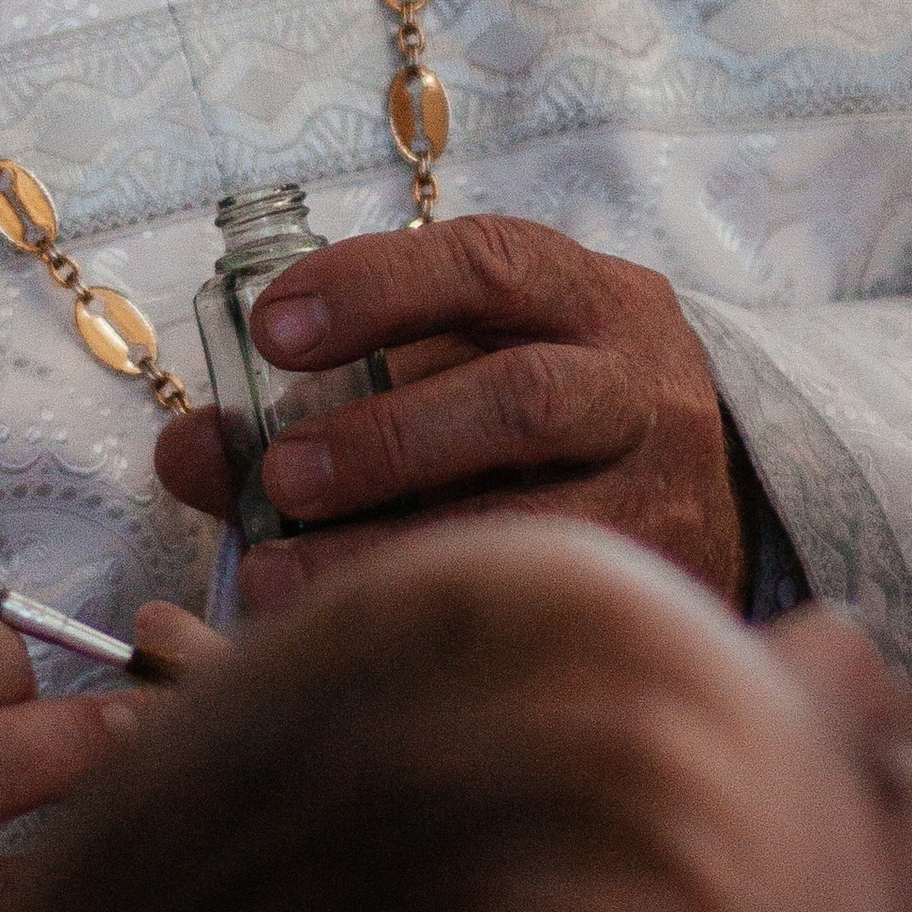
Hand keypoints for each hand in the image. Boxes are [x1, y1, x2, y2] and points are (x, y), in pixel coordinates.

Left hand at [152, 215, 748, 614]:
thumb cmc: (541, 419)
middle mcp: (642, 387)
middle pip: (525, 398)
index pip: (488, 265)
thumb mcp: (456, 366)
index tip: (271, 328)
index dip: (376, 289)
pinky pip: (546, 618)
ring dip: (396, 549)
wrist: (720, 491)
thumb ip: (324, 396)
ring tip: (280, 578)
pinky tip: (354, 647)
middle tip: (282, 478)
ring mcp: (669, 499)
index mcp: (586, 298)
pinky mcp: (664, 600)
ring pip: (544, 526)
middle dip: (388, 437)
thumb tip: (190, 451)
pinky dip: (440, 626)